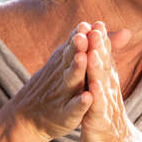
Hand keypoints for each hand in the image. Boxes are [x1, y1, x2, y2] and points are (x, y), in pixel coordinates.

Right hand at [8, 22, 93, 141]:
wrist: (26, 118)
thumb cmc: (56, 85)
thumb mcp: (70, 62)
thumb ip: (93, 45)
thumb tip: (115, 27)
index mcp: (66, 61)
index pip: (75, 44)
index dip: (83, 34)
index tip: (93, 23)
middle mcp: (63, 75)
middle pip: (71, 58)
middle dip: (77, 46)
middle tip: (84, 34)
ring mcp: (63, 94)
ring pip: (71, 80)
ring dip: (76, 69)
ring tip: (83, 58)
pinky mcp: (65, 115)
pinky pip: (72, 109)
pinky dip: (80, 103)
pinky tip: (88, 98)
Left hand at [81, 22, 137, 141]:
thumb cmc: (109, 122)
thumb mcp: (106, 94)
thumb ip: (105, 72)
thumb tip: (104, 50)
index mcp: (108, 85)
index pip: (105, 60)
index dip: (100, 41)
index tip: (95, 21)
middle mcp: (110, 93)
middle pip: (105, 67)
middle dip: (100, 47)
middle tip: (95, 27)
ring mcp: (107, 108)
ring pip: (103, 85)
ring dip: (99, 68)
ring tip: (94, 51)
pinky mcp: (102, 125)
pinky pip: (99, 110)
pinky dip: (97, 98)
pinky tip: (93, 87)